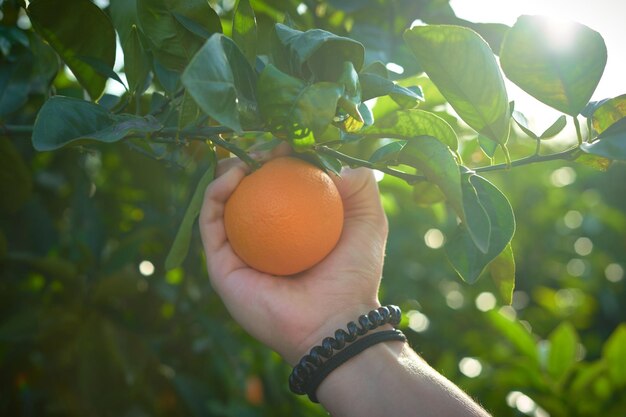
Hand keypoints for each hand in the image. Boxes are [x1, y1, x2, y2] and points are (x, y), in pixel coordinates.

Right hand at [199, 156, 388, 363]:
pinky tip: (234, 175)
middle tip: (267, 148)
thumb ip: (360, 185)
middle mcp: (263, 240)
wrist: (334, 322)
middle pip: (246, 190)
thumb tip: (334, 159)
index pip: (278, 185)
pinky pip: (210, 223)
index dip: (279, 159)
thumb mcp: (368, 220)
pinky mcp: (221, 266)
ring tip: (248, 157)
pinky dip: (216, 194)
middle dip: (251, 161)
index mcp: (292, 230)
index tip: (287, 142)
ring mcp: (240, 253)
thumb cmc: (353, 273)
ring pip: (222, 203)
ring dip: (229, 171)